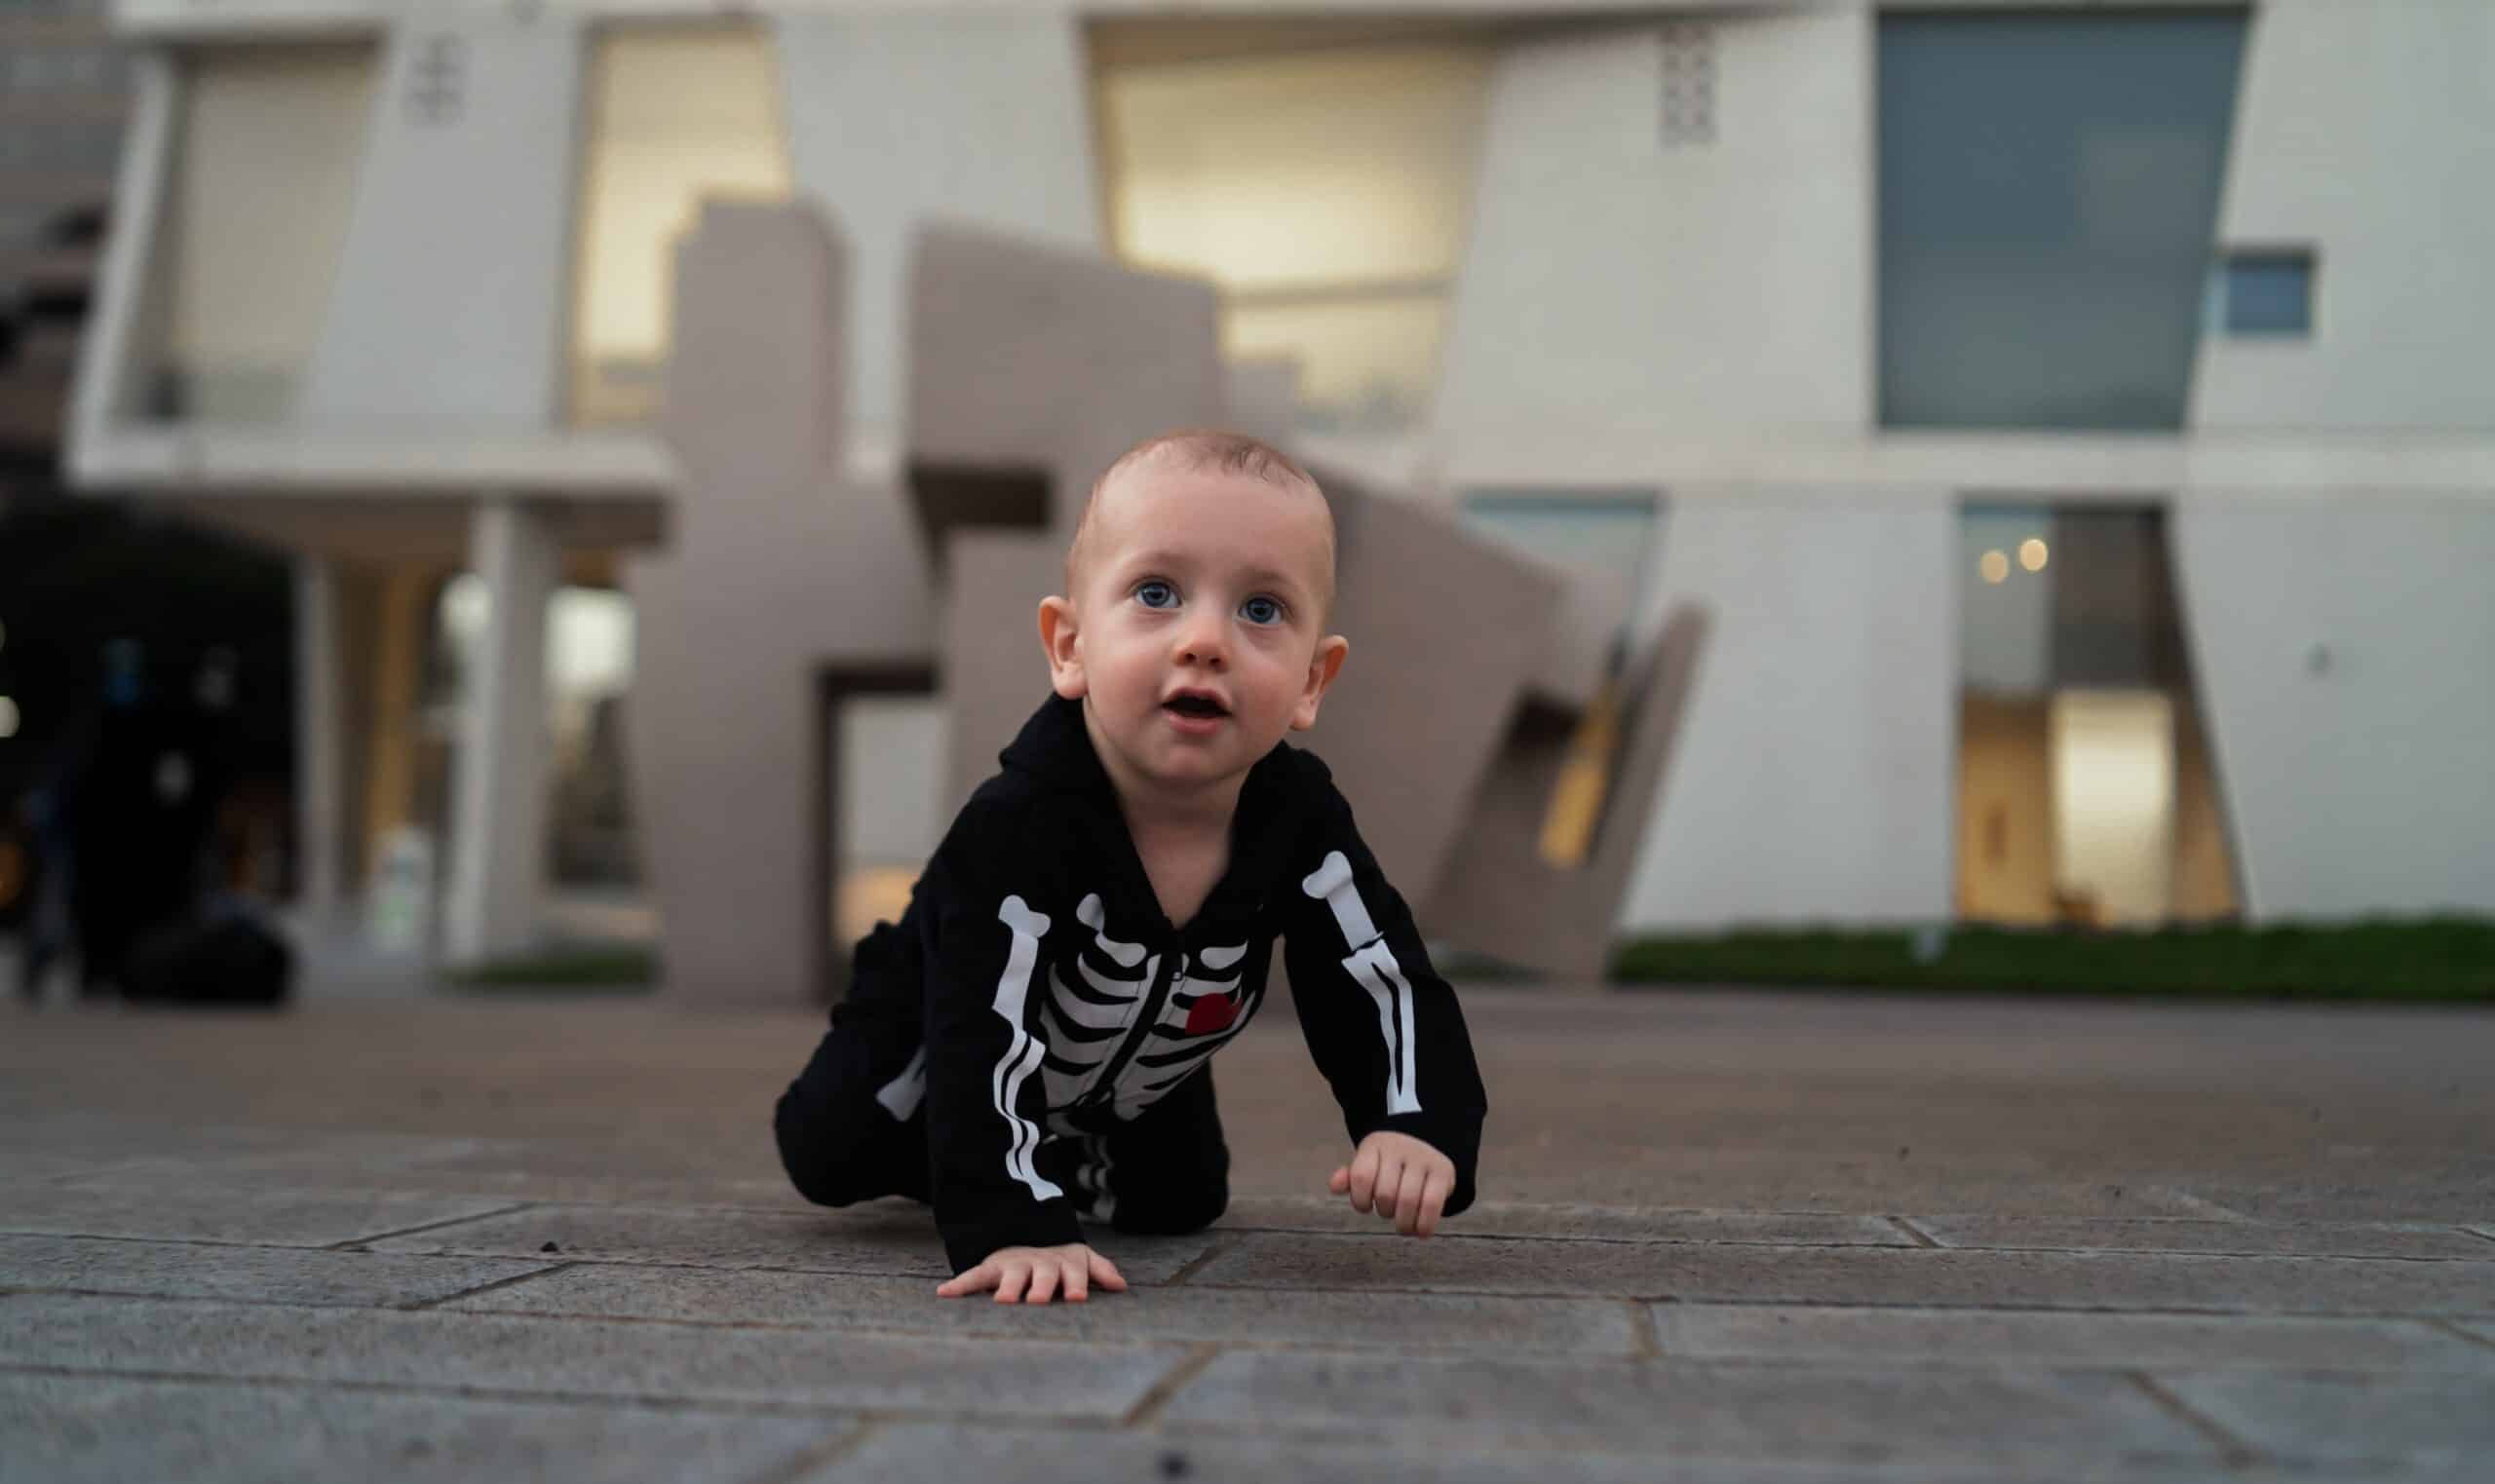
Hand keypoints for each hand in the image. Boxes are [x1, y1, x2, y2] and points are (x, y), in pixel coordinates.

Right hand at [935, 1243, 1128, 1303]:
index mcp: (1065, 1263)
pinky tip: (945, 1294)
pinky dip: (960, 1285)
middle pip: (1042, 1274)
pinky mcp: (992, 1268)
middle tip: (1038, 1301)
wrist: (1025, 1235)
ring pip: (1011, 1276)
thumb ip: (1100, 1270)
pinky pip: (974, 1276)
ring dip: (1008, 1287)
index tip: (1076, 1298)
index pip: (1073, 1272)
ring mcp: (1015, 1264)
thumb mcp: (1082, 1260)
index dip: (1075, 1284)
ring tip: (1003, 1301)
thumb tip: (1121, 1285)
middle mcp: (1040, 1263)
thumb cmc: (1059, 1261)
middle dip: (1041, 1287)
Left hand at [1329, 1130, 1454, 1236]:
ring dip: (1403, 1223)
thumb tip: (1335, 1186)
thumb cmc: (1389, 1162)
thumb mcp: (1368, 1163)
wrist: (1426, 1141)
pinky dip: (1424, 1225)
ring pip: (1408, 1200)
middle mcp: (1400, 1148)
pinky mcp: (1443, 1172)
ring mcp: (1423, 1159)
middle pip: (1385, 1193)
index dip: (1360, 1200)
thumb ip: (1350, 1177)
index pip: (1361, 1176)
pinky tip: (1420, 1232)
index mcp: (1375, 1145)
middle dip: (1384, 1211)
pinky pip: (1432, 1204)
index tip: (1366, 1206)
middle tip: (1388, 1213)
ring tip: (1403, 1226)